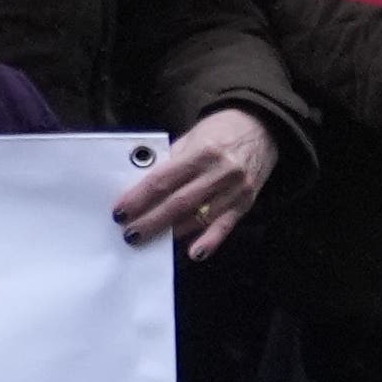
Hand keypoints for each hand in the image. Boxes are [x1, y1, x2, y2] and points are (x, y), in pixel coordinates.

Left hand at [113, 108, 275, 253]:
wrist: (262, 128)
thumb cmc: (219, 131)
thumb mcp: (191, 138)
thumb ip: (170, 161)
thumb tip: (142, 185)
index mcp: (200, 153)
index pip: (163, 180)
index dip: (139, 198)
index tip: (120, 212)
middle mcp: (219, 173)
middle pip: (178, 203)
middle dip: (151, 220)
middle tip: (129, 234)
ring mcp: (235, 190)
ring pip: (199, 217)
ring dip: (173, 232)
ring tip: (151, 243)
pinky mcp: (246, 203)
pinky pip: (225, 226)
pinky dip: (210, 241)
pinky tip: (195, 253)